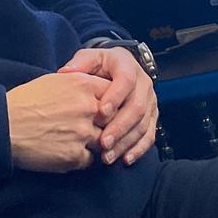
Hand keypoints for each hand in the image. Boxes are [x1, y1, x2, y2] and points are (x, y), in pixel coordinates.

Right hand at [6, 72, 109, 172]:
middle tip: (99, 129)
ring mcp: (83, 133)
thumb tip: (96, 91)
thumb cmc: (25, 101)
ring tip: (78, 143)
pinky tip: (67, 153)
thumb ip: (79, 84)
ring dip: (96, 144)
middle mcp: (87, 107)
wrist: (4, 125)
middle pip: (113, 118)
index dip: (112, 102)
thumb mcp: (54, 81)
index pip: (114, 92)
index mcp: (83, 84)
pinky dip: (82, 159)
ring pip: (105, 141)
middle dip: (108, 125)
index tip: (106, 109)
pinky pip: (90, 161)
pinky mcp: (74, 156)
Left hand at [57, 48, 157, 166]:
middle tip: (103, 143)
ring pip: (143, 124)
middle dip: (119, 127)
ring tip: (108, 156)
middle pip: (136, 107)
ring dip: (126, 142)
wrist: (120, 68)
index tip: (101, 113)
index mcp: (127, 65)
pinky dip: (138, 149)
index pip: (125, 80)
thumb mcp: (90, 57)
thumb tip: (66, 73)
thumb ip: (80, 64)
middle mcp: (143, 83)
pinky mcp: (152, 116)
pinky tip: (125, 159)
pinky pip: (149, 134)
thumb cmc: (101, 65)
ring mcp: (150, 101)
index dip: (115, 97)